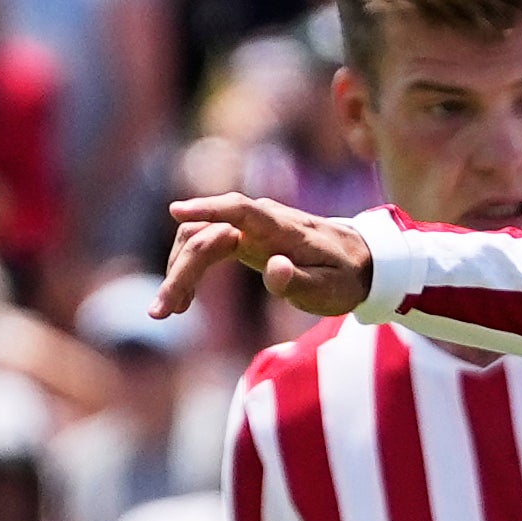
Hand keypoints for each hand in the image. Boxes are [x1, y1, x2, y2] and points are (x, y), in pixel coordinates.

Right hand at [162, 189, 375, 322]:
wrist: (359, 263)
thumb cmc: (346, 277)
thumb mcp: (331, 288)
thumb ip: (300, 280)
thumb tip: (274, 267)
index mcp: (281, 228)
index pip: (239, 210)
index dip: (208, 208)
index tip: (176, 211)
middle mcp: (258, 222)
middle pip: (205, 236)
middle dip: (180, 271)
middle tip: (162, 311)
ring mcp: (245, 229)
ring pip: (197, 242)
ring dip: (178, 274)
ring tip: (167, 311)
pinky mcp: (240, 241)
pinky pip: (204, 249)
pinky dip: (188, 272)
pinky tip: (182, 301)